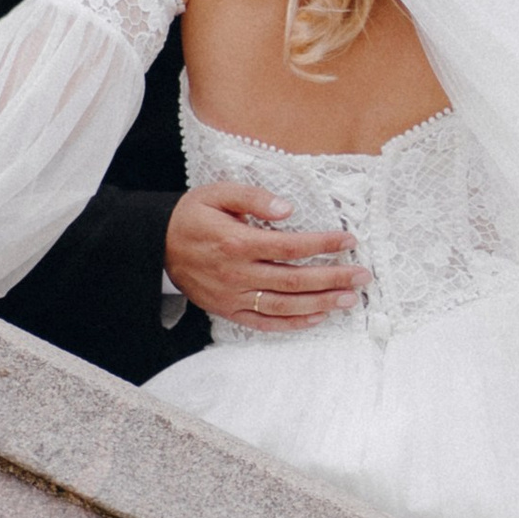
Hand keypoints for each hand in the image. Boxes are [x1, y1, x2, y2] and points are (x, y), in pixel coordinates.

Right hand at [165, 179, 364, 328]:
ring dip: (320, 304)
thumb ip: (254, 197)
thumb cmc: (192, 216)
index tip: (349, 240)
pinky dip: (292, 324)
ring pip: (284, 306)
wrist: (156, 246)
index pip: (290, 246)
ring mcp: (232, 296)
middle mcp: (236, 273)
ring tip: (349, 300)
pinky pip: (264, 323)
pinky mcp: (227, 310)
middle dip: (332, 278)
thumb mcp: (218, 193)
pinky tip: (317, 318)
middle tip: (362, 276)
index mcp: (236, 242)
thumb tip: (288, 209)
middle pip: (294, 280)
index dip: (323, 244)